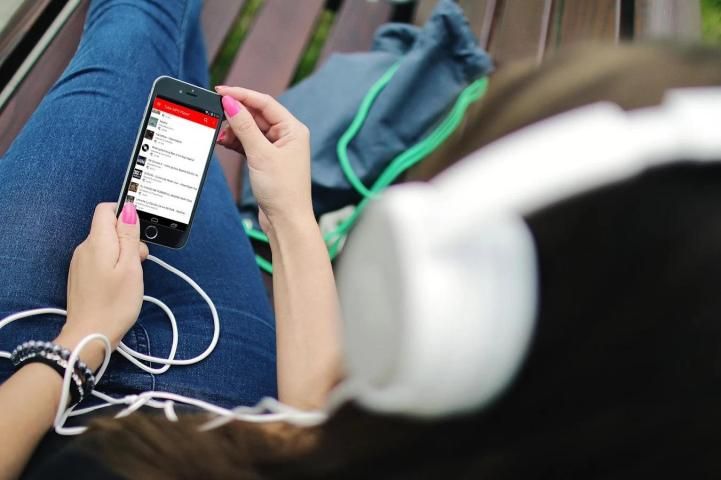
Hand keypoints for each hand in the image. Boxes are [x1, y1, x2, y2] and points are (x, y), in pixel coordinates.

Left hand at [56, 203, 147, 368]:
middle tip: (140, 262)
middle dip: (128, 238)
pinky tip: (119, 284)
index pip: (106, 209)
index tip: (139, 232)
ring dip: (122, 254)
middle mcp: (84, 248)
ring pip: (105, 245)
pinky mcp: (80, 276)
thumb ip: (129, 236)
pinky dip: (112, 265)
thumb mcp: (131, 266)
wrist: (90, 335)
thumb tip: (128, 210)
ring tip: (131, 277)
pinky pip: (98, 259)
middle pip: (107, 228)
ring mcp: (79, 263)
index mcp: (97, 242)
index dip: (125, 214)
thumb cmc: (115, 303)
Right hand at [214, 86, 313, 231]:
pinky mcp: (267, 161)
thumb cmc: (282, 190)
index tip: (221, 91)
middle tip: (215, 112)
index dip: (242, 95)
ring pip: (251, 130)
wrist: (286, 221)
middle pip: (257, 115)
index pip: (265, 103)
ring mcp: (277, 149)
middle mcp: (287, 136)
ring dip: (234, 130)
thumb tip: (231, 104)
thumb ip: (245, 128)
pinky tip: (224, 142)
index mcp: (293, 130)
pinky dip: (236, 142)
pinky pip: (249, 144)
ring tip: (219, 134)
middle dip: (236, 114)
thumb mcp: (261, 155)